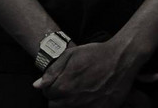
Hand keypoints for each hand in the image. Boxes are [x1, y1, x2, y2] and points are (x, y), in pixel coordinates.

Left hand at [33, 40, 157, 106]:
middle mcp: (73, 102)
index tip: (58, 81)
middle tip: (68, 87)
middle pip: (55, 107)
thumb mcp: (71, 55)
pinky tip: (89, 97)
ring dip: (69, 104)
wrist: (120, 60)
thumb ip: (52, 71)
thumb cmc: (95, 54)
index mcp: (63, 87)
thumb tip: (37, 85)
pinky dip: (84, 106)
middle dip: (58, 97)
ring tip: (78, 92)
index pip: (47, 95)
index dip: (51, 86)